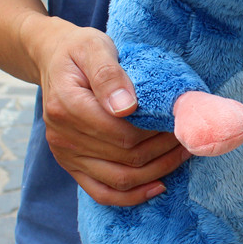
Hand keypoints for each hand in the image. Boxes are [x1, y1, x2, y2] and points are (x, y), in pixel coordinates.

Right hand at [29, 17, 188, 204]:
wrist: (53, 60)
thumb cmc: (79, 51)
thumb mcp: (94, 47)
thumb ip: (109, 74)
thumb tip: (126, 107)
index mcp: (67, 106)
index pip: (121, 132)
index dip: (156, 132)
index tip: (179, 122)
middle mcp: (63, 136)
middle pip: (125, 157)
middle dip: (164, 150)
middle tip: (189, 136)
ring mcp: (65, 155)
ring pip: (119, 180)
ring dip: (157, 171)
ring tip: (182, 154)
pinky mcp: (71, 166)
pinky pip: (102, 192)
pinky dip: (132, 196)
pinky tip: (158, 186)